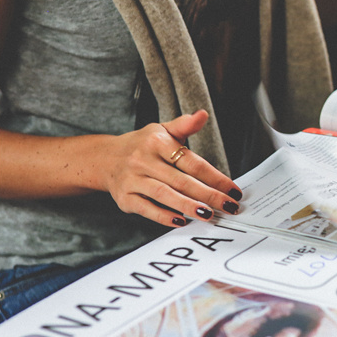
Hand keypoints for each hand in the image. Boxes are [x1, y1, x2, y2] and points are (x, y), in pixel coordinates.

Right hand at [100, 110, 241, 226]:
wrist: (105, 158)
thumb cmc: (142, 145)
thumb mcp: (162, 130)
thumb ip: (184, 125)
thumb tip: (202, 115)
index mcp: (157, 142)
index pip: (192, 162)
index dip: (215, 177)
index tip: (232, 190)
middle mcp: (144, 161)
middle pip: (181, 181)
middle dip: (208, 195)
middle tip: (228, 206)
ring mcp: (133, 180)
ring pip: (164, 195)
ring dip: (188, 206)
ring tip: (208, 215)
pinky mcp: (125, 198)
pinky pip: (146, 209)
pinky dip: (163, 216)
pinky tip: (181, 221)